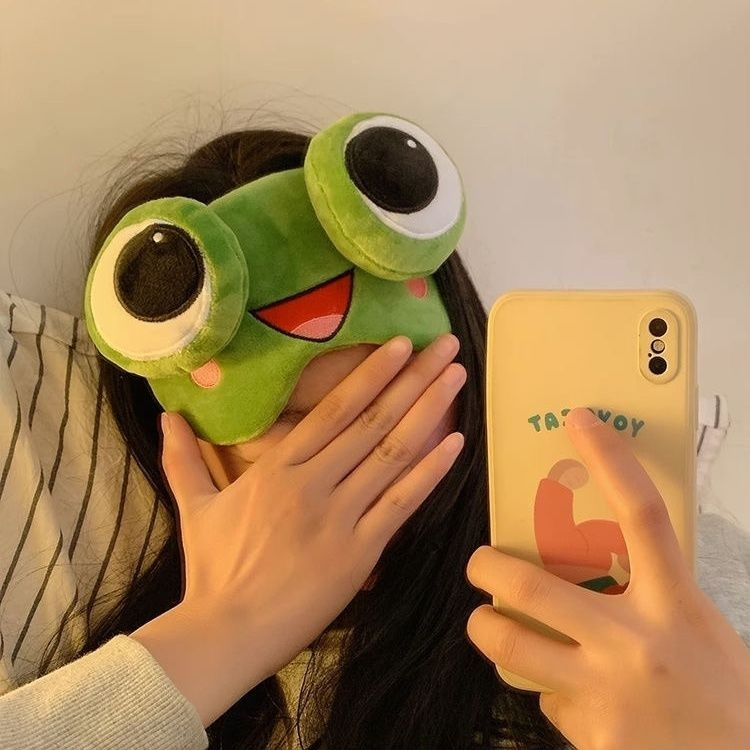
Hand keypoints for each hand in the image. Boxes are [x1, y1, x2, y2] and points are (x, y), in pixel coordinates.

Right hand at [160, 334, 464, 682]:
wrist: (226, 632)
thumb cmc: (213, 570)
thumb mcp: (195, 507)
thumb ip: (184, 458)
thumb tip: (166, 415)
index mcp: (278, 469)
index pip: (334, 410)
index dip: (371, 375)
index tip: (402, 346)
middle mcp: (313, 484)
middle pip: (371, 421)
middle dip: (413, 379)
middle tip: (446, 346)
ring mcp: (339, 517)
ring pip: (391, 453)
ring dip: (428, 412)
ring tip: (457, 378)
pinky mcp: (360, 553)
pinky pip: (400, 504)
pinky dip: (430, 472)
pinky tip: (456, 444)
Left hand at [466, 407, 749, 749]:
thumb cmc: (723, 695)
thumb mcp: (698, 626)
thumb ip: (649, 594)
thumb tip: (595, 565)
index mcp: (674, 603)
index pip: (640, 513)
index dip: (609, 459)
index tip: (579, 421)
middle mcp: (635, 640)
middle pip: (531, 584)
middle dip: (486, 567)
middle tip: (480, 562)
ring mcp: (607, 689)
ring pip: (511, 642)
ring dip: (485, 627)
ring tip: (485, 620)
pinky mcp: (592, 732)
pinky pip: (546, 698)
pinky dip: (550, 690)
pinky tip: (571, 697)